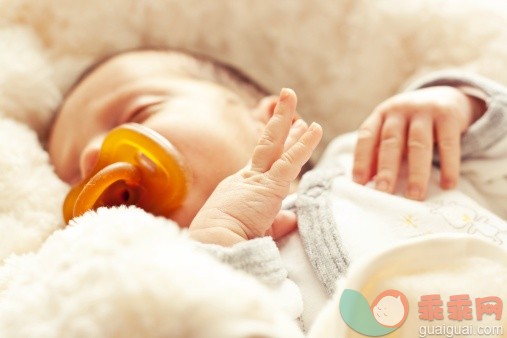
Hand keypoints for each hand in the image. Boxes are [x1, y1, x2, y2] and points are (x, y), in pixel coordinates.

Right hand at [189, 88, 322, 245]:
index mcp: (243, 186)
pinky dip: (303, 145)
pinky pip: (289, 162)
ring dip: (285, 119)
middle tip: (287, 100)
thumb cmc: (228, 241)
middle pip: (266, 143)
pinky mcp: (268, 187)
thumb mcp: (257, 229)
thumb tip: (292, 219)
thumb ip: (276, 222)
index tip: (290, 129)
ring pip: (274, 143)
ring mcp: (257, 179)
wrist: (214, 246)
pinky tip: (314, 129)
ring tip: (292, 95)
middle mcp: (247, 177)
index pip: (264, 160)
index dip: (278, 143)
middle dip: (278, 121)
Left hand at [353, 86, 484, 199]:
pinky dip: (448, 166)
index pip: (366, 136)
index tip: (359, 183)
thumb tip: (367, 182)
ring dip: (416, 172)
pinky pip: (448, 144)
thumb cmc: (410, 122)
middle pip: (391, 141)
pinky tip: (447, 184)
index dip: (361, 159)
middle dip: (386, 169)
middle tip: (384, 192)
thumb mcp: (392, 131)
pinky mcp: (448, 115)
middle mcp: (399, 109)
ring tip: (415, 195)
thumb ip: (378, 152)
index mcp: (381, 114)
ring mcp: (424, 110)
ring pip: (419, 144)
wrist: (444, 95)